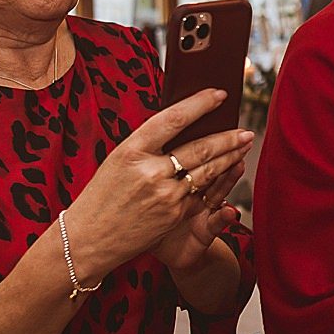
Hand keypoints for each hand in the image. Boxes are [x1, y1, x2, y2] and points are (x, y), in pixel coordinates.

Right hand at [64, 90, 254, 277]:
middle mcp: (150, 171)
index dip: (200, 104)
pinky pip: (201, 193)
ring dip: (229, 157)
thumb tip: (182, 123)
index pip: (173, 119)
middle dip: (227, 137)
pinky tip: (227, 171)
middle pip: (200, 148)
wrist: (88, 238)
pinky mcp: (174, 215)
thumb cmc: (102, 194)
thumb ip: (147, 145)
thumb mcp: (118, 160)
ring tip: (242, 146)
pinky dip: (216, 181)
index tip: (219, 94)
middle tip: (244, 129)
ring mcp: (165, 195)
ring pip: (207, 171)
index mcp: (131, 150)